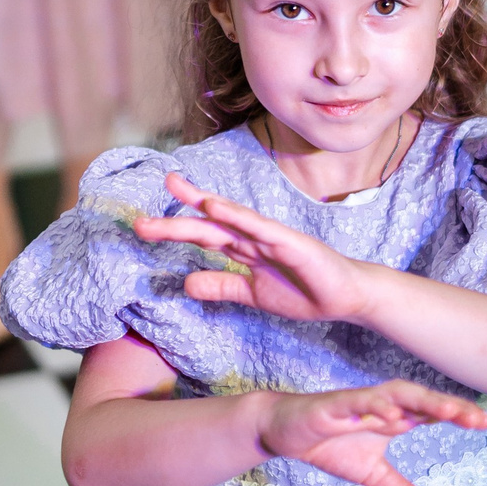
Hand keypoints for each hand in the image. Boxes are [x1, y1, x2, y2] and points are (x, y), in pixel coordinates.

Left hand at [134, 171, 379, 324]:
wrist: (348, 297)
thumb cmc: (306, 292)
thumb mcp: (253, 295)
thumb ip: (223, 286)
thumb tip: (186, 283)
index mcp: (244, 250)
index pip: (203, 236)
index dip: (175, 229)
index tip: (144, 224)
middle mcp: (253, 238)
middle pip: (207, 226)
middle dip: (174, 222)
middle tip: (139, 221)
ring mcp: (271, 237)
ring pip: (228, 218)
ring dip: (200, 204)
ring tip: (174, 188)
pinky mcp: (290, 242)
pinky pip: (257, 227)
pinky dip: (235, 216)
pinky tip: (213, 206)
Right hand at [259, 381, 486, 485]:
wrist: (286, 431)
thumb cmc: (332, 444)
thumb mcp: (371, 474)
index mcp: (393, 416)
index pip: (431, 413)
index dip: (458, 416)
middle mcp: (381, 405)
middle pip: (421, 400)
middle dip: (448, 407)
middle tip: (477, 419)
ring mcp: (357, 403)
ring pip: (394, 396)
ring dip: (421, 401)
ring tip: (447, 411)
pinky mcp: (332, 407)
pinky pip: (356, 403)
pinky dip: (374, 406)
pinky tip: (392, 414)